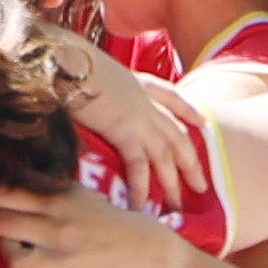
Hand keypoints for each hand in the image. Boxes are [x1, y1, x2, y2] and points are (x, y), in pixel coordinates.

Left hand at [0, 182, 179, 267]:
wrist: (145, 251)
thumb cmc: (104, 218)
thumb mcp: (78, 194)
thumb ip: (43, 188)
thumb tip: (6, 171)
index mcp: (60, 201)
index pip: (8, 192)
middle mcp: (58, 228)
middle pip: (1, 222)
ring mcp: (62, 258)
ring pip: (13, 258)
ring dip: (4, 250)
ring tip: (7, 242)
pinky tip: (33, 261)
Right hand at [41, 31, 203, 206]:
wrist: (66, 60)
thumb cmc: (68, 63)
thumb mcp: (91, 71)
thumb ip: (97, 86)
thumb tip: (86, 98)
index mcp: (138, 82)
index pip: (172, 97)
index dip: (188, 111)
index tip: (201, 122)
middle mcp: (145, 100)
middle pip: (177, 134)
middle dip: (191, 161)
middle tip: (201, 185)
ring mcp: (139, 116)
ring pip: (166, 155)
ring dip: (172, 183)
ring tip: (176, 207)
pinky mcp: (125, 131)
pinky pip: (139, 166)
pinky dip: (141, 189)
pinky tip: (140, 207)